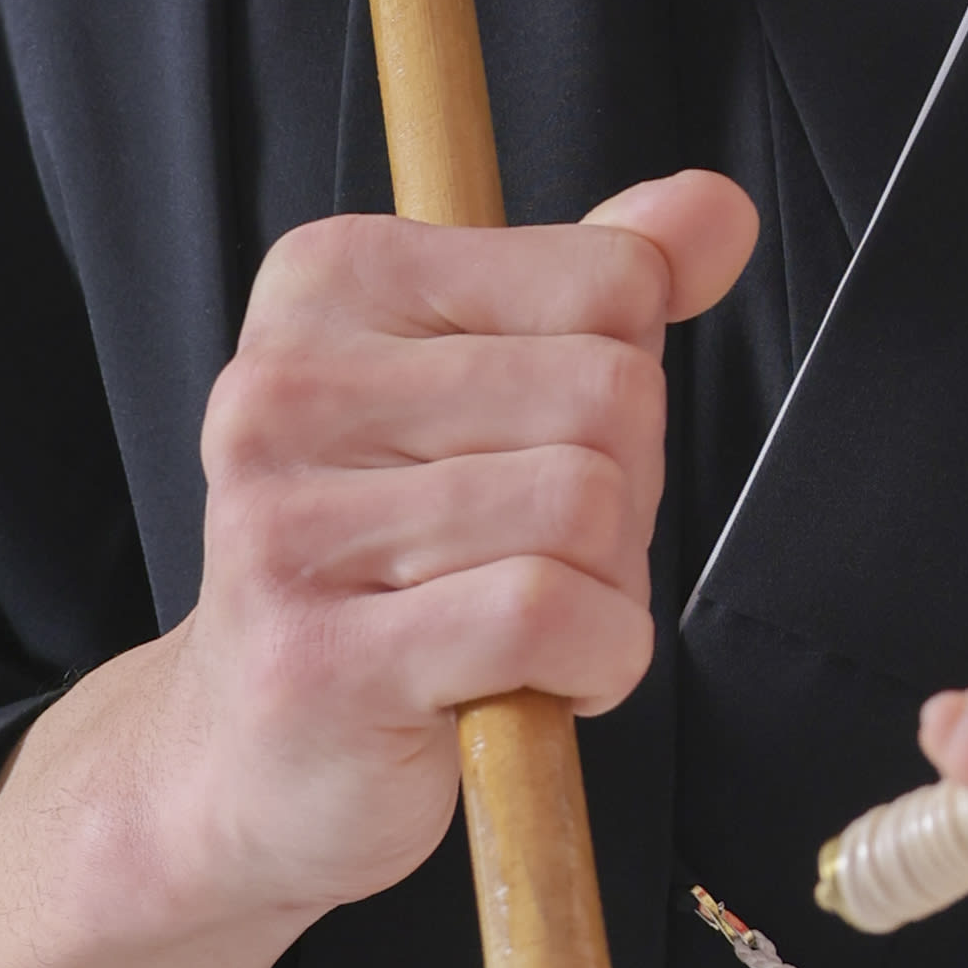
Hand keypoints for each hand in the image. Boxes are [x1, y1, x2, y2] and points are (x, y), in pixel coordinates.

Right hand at [145, 167, 758, 932]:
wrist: (249, 758)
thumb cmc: (397, 559)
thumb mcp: (498, 388)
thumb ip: (604, 288)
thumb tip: (718, 209)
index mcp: (330, 282)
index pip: (606, 278)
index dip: (626, 381)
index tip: (543, 449)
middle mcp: (284, 388)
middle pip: (610, 395)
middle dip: (626, 493)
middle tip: (544, 555)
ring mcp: (289, 527)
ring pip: (587, 506)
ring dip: (609, 588)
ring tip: (529, 625)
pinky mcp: (321, 661)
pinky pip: (547, 615)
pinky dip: (596, 659)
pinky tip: (540, 680)